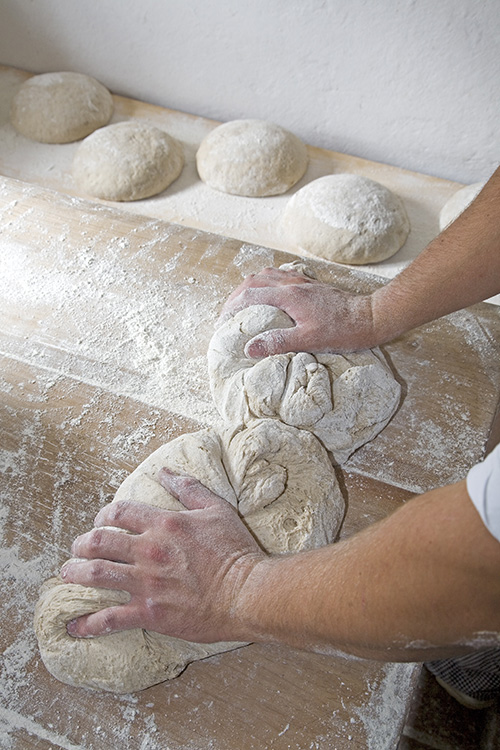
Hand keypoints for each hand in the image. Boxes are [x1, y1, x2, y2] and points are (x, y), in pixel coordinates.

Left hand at [61, 470, 265, 641]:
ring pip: (96, 574)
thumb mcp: (216, 509)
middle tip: (78, 549)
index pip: (119, 512)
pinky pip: (109, 618)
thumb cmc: (235, 551)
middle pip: (99, 541)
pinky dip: (88, 623)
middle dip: (81, 544)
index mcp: (164, 524)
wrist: (248, 593)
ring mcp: (147, 583)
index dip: (103, 515)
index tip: (100, 522)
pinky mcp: (149, 613)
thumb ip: (188, 488)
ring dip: (75, 573)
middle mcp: (150, 551)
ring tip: (67, 574)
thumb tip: (164, 471)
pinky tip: (74, 626)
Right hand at [218, 267, 375, 354]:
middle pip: (253, 281)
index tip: (223, 323)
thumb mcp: (309, 340)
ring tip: (242, 304)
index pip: (249, 296)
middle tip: (227, 314)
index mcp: (288, 295)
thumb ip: (278, 342)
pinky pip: (280, 275)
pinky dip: (266, 282)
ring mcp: (302, 281)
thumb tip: (249, 348)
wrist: (370, 317)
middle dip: (236, 296)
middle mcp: (292, 283)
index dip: (231, 308)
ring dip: (250, 287)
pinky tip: (268, 294)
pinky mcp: (310, 284)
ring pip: (266, 275)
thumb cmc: (343, 330)